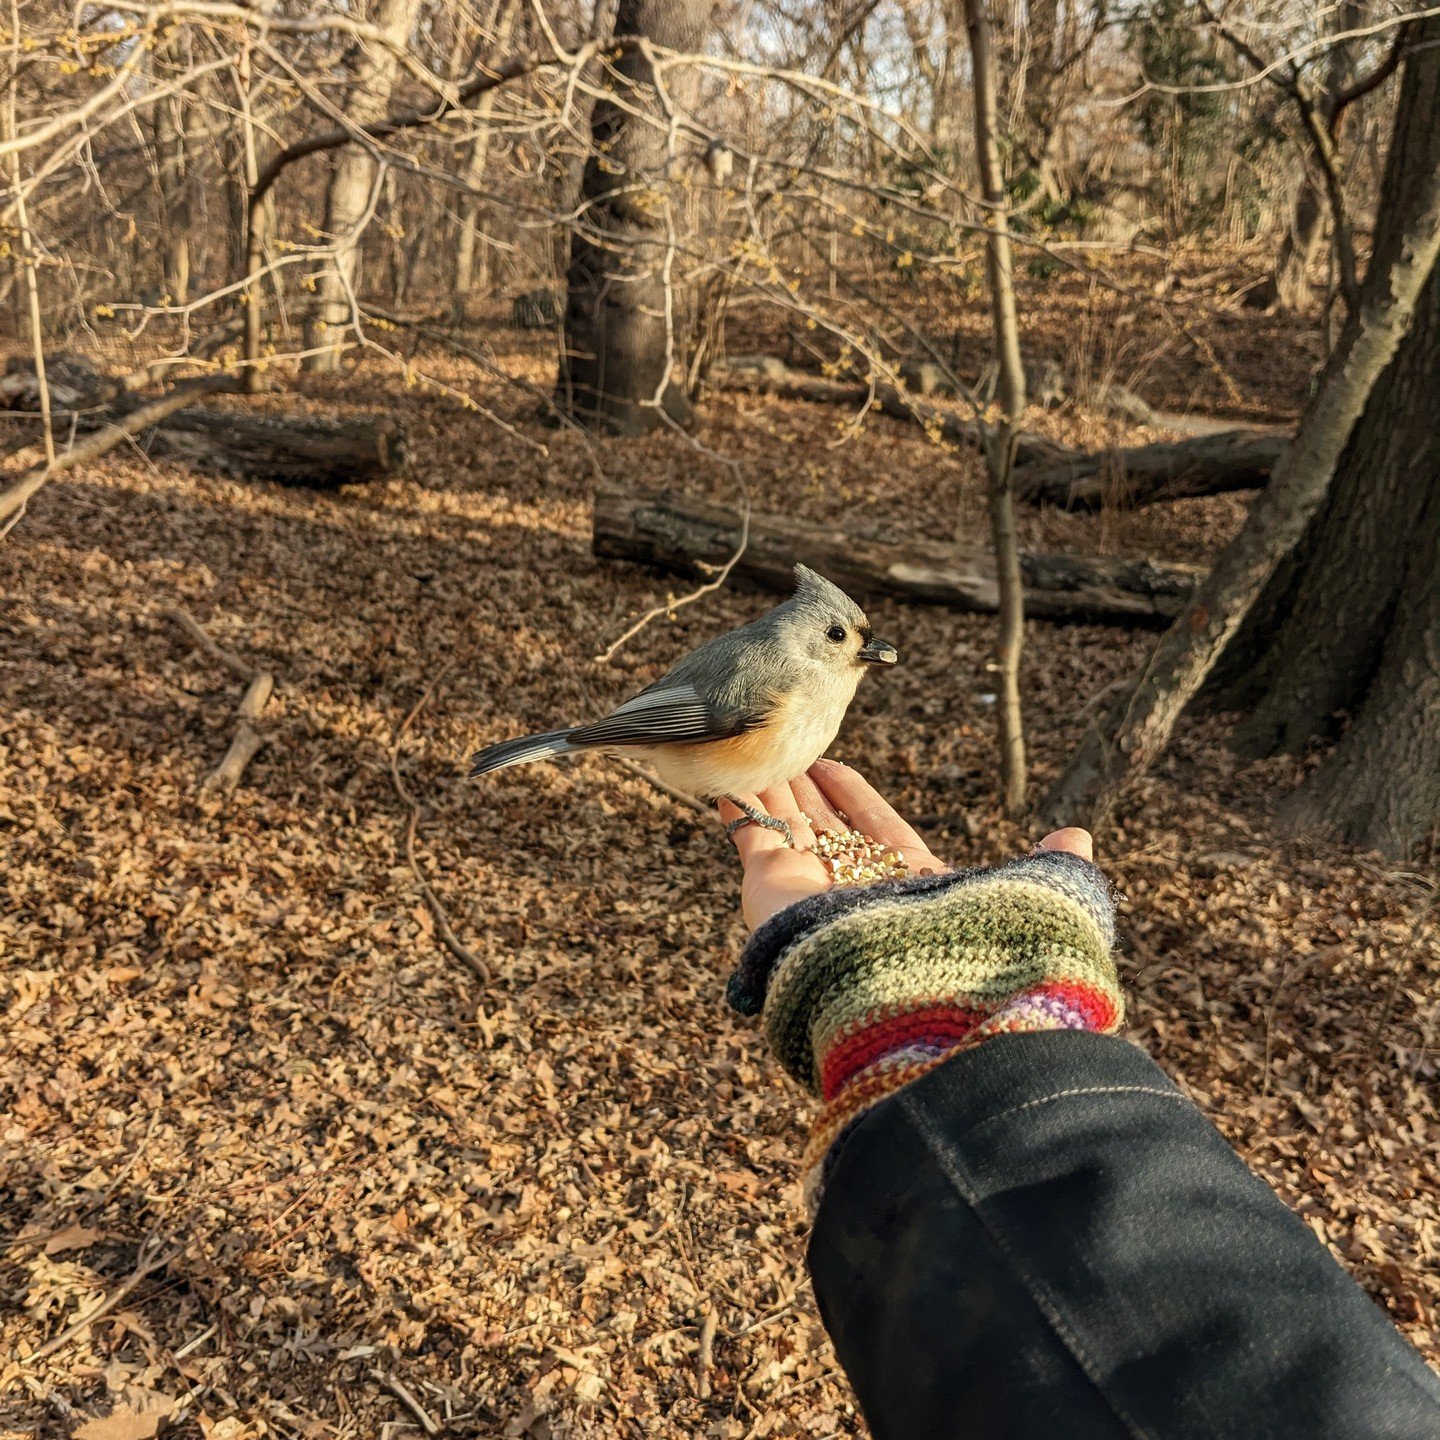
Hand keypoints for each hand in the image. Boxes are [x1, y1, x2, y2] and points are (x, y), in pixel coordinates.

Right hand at [720, 759, 1093, 931]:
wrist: (910, 1001)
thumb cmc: (976, 950)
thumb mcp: (1032, 898)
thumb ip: (1050, 867)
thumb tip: (1077, 837)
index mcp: (912, 888)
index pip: (878, 829)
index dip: (855, 797)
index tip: (833, 763)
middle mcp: (857, 890)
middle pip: (826, 826)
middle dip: (807, 789)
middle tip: (786, 749)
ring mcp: (812, 891)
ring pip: (788, 827)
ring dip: (773, 789)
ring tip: (754, 750)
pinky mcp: (773, 891)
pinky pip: (754, 838)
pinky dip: (740, 808)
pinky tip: (727, 780)